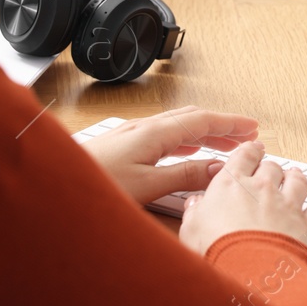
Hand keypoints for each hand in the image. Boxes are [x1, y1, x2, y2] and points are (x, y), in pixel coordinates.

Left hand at [79, 106, 257, 205]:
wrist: (53, 187)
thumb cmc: (94, 185)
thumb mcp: (147, 187)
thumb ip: (184, 176)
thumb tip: (218, 169)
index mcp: (153, 134)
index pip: (202, 121)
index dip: (230, 124)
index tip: (253, 128)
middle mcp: (143, 129)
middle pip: (192, 119)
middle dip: (222, 126)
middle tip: (246, 136)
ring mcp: (131, 135)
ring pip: (177, 126)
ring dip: (204, 133)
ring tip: (223, 146)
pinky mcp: (121, 146)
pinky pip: (163, 135)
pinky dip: (185, 140)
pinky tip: (185, 152)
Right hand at [179, 140, 306, 255]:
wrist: (250, 272)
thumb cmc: (217, 251)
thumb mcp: (191, 231)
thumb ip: (194, 213)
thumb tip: (194, 204)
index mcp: (232, 184)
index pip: (243, 156)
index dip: (249, 151)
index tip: (252, 150)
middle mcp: (263, 188)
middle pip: (272, 167)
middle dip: (271, 167)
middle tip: (270, 170)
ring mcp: (288, 205)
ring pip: (298, 181)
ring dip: (297, 177)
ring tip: (296, 175)